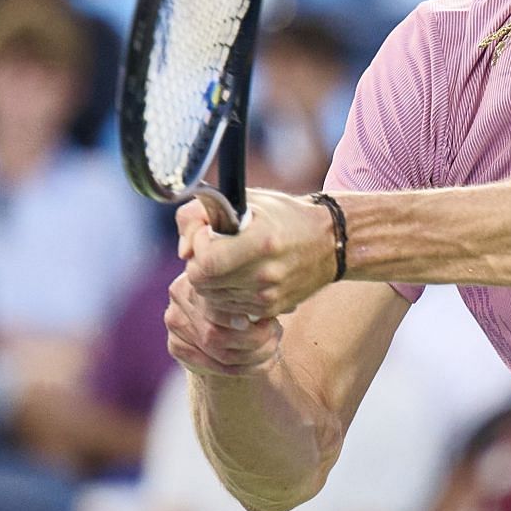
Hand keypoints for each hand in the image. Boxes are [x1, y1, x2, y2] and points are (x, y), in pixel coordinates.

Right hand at [164, 270, 282, 376]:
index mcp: (194, 276)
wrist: (214, 309)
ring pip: (219, 353)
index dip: (241, 316)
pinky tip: (267, 361)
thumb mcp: (244, 279)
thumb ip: (258, 288)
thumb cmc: (238, 289)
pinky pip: (217, 367)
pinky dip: (248, 368)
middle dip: (255, 339)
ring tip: (276, 346)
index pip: (215, 304)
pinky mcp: (176, 347)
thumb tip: (289, 305)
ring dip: (256, 355)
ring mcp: (174, 325)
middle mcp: (178, 298)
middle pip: (215, 333)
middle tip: (278, 333)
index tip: (269, 320)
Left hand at [176, 189, 337, 323]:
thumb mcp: (243, 200)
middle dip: (199, 264)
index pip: (205, 262)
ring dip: (211, 280)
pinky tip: (241, 276)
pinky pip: (228, 308)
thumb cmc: (280, 215)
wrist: (327, 242)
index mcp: (260, 241)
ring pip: (211, 298)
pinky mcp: (269, 310)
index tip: (210, 233)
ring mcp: (268, 296)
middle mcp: (265, 273)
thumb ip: (199, 214)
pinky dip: (226, 293)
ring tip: (230, 261)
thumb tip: (182, 251)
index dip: (198, 246)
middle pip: (202, 283)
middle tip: (215, 248)